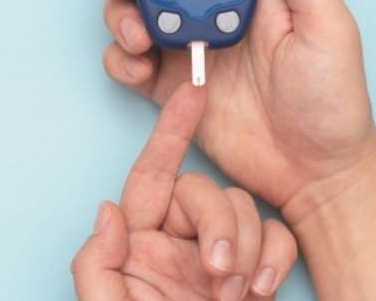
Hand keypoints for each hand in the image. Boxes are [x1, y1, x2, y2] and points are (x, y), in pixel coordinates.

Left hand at [72, 83, 297, 300]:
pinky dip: (276, 257)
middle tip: (219, 274)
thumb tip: (109, 211)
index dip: (171, 132)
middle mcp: (179, 242)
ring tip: (237, 294)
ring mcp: (219, 256)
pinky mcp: (255, 270)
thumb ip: (99, 267)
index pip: (153, 175)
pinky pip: (276, 235)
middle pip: (206, 191)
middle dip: (219, 225)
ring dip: (247, 247)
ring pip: (245, 208)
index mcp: (140, 245)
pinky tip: (262, 288)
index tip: (193, 94)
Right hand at [101, 0, 375, 218]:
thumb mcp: (328, 27)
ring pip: (134, 11)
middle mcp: (216, 11)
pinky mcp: (172, 89)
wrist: (315, 170)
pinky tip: (139, 69)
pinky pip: (130, 62)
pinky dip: (121, 59)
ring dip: (120, 14)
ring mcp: (190, 49)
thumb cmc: (332, 101)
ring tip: (139, 38)